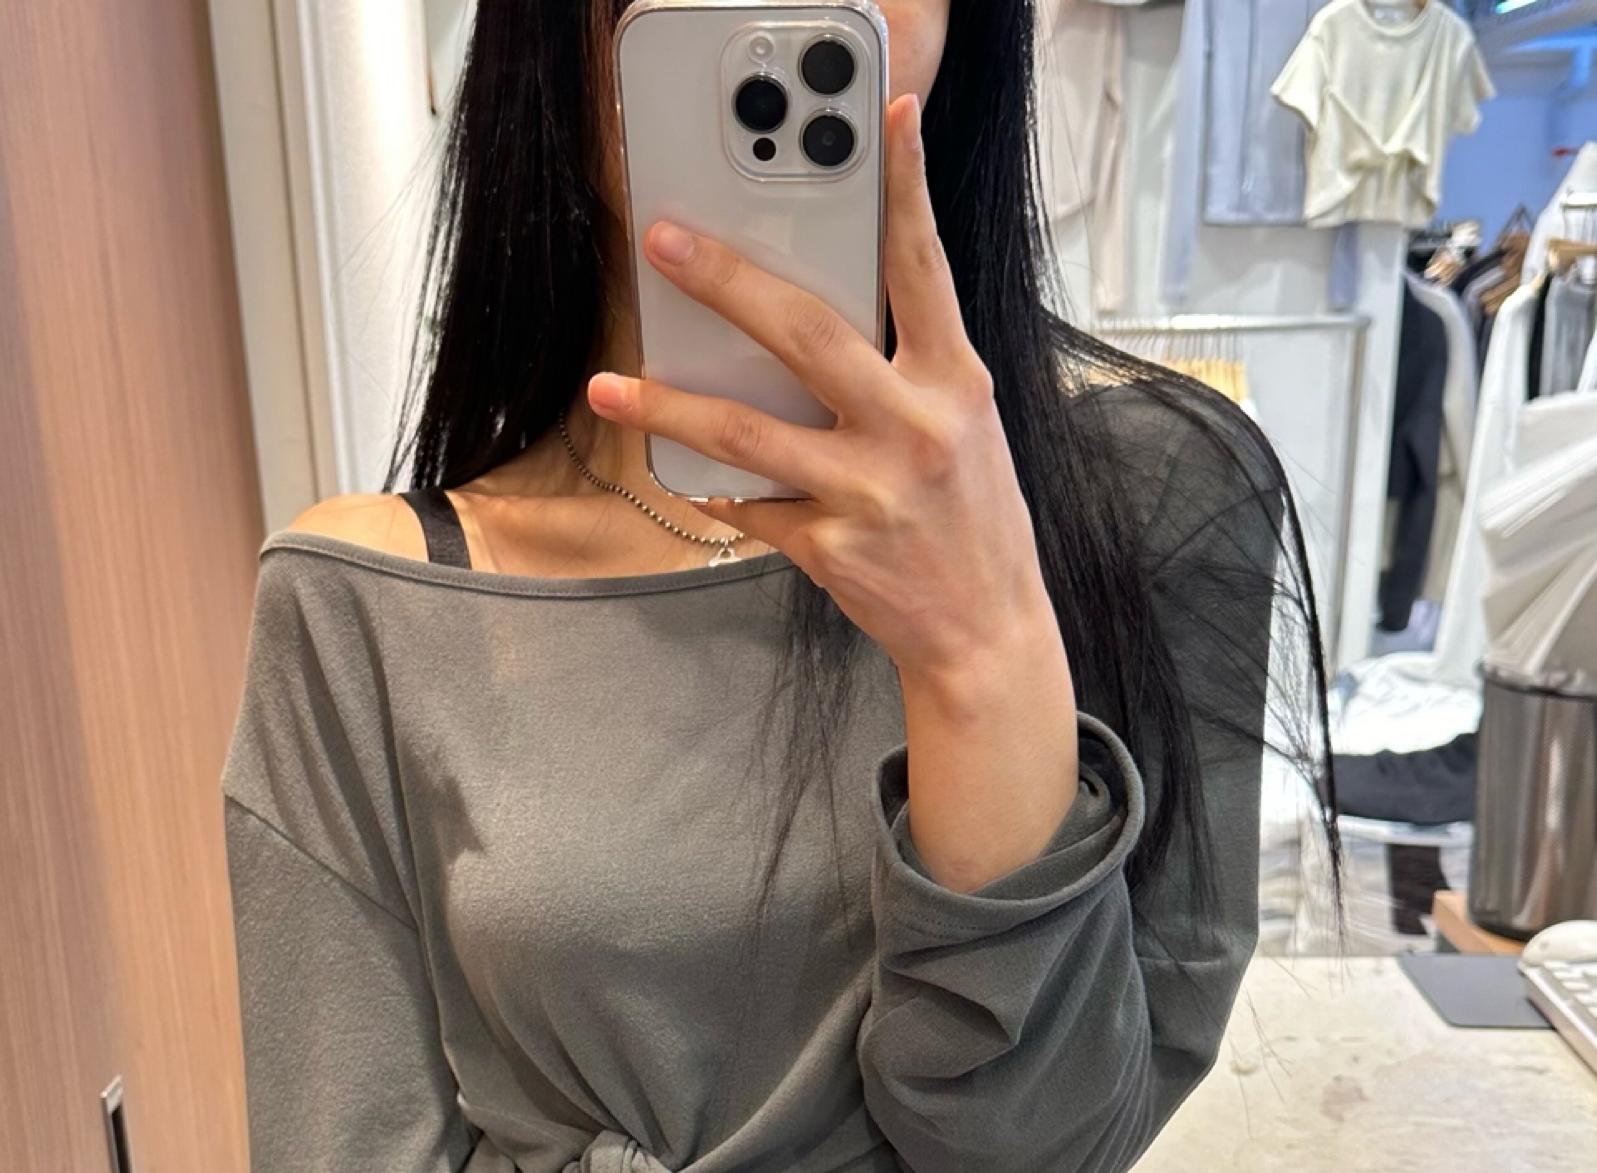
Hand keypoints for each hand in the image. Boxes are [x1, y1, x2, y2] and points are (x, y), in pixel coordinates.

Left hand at [586, 93, 1079, 893]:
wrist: (987, 635)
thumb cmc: (972, 523)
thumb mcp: (964, 428)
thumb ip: (907, 370)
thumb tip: (818, 319)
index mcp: (955, 382)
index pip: (924, 265)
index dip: (903, 185)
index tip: (883, 114)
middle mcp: (914, 428)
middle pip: (805, 333)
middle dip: (727, 280)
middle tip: (665, 240)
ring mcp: (869, 492)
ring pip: (748, 430)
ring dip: (668, 406)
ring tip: (609, 388)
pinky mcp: (830, 548)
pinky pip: (751, 503)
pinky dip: (714, 487)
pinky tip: (681, 470)